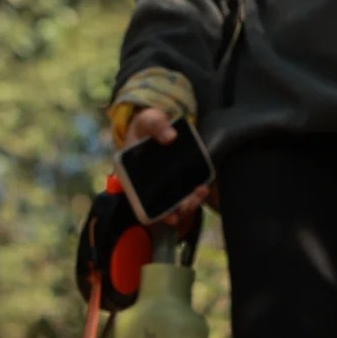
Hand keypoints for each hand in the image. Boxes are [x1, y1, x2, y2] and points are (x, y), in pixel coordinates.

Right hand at [122, 106, 209, 231]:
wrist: (156, 124)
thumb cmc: (146, 125)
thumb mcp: (148, 120)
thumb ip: (157, 126)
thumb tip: (171, 136)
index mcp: (133, 178)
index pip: (143, 203)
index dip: (157, 214)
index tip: (171, 217)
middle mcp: (148, 187)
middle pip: (164, 207)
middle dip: (178, 210)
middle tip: (189, 204)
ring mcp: (164, 185)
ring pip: (177, 203)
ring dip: (190, 203)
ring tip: (201, 191)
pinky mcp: (178, 181)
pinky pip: (186, 192)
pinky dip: (195, 193)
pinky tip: (203, 187)